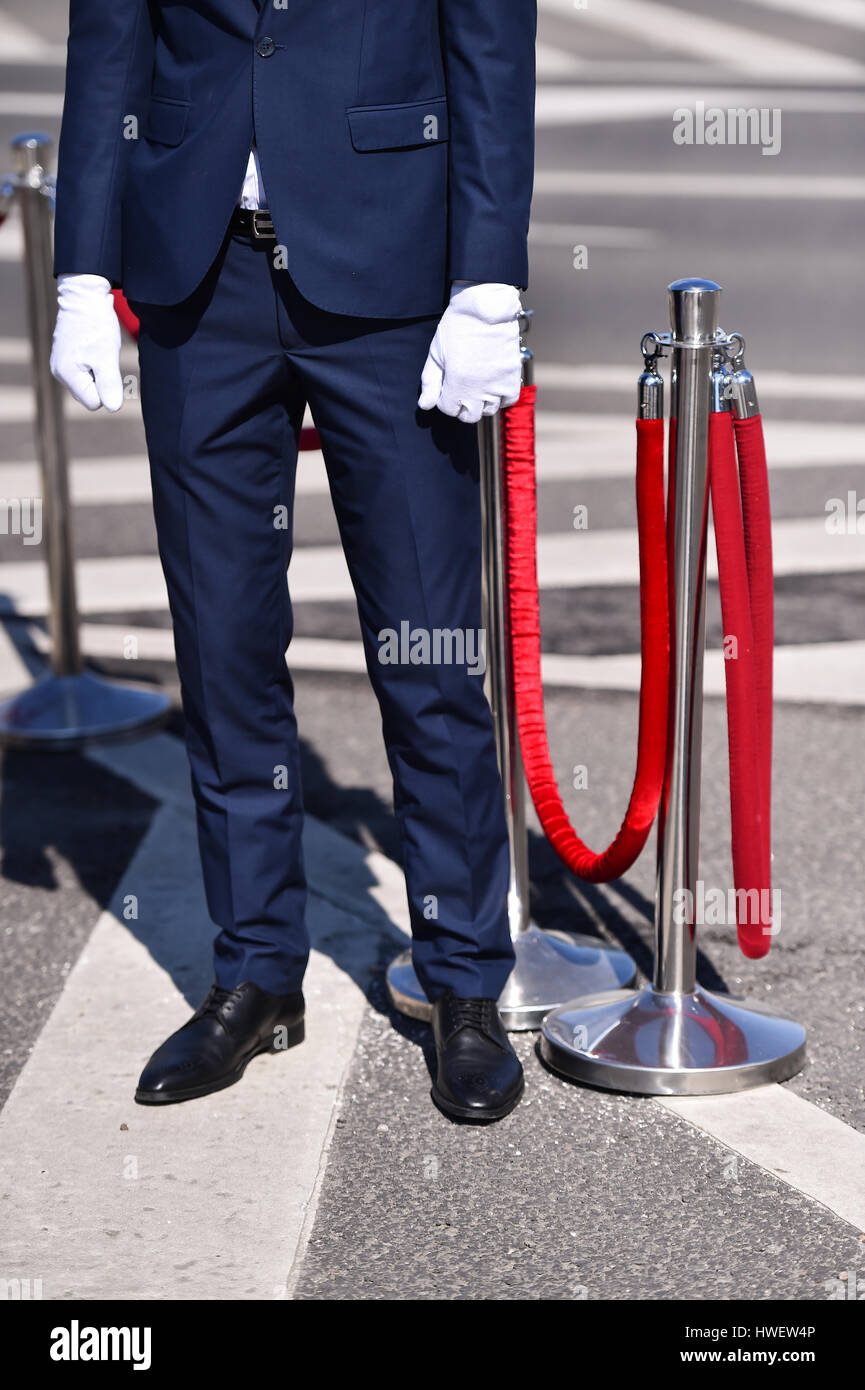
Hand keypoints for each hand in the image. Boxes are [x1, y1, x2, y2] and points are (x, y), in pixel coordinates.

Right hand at [50, 273, 122, 411]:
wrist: (84, 295)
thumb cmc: (96, 324)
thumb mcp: (107, 356)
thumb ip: (109, 384)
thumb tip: (113, 408)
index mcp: (67, 375)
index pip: (94, 402)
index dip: (107, 389)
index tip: (108, 365)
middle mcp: (59, 373)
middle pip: (90, 395)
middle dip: (102, 381)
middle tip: (104, 356)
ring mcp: (61, 364)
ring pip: (88, 383)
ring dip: (99, 371)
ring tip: (99, 349)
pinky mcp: (66, 356)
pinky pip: (85, 371)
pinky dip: (94, 362)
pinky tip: (95, 346)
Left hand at [418, 281, 521, 423]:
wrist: (486, 307)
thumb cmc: (457, 327)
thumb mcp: (436, 353)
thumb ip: (429, 382)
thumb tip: (425, 406)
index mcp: (457, 382)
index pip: (448, 409)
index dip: (444, 398)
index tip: (446, 385)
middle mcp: (479, 388)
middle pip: (468, 416)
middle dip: (461, 406)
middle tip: (460, 389)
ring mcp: (498, 383)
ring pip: (488, 410)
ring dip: (480, 403)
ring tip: (477, 385)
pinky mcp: (512, 376)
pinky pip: (508, 400)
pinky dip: (500, 397)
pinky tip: (493, 385)